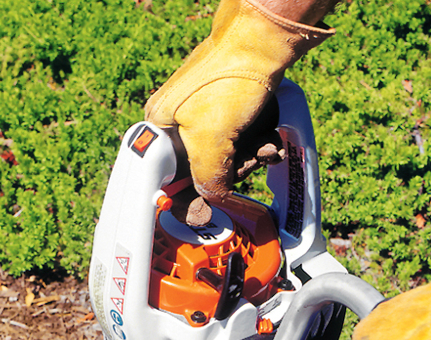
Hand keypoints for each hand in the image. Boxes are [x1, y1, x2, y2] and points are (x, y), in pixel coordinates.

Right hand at [145, 0, 332, 202]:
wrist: (267, 35)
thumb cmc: (232, 76)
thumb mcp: (211, 139)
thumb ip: (206, 180)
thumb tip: (212, 200)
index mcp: (160, 128)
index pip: (165, 179)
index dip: (185, 197)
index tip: (201, 213)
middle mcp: (179, 121)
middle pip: (202, 170)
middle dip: (232, 170)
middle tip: (247, 159)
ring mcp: (205, 113)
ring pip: (227, 156)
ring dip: (251, 157)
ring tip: (264, 145)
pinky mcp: (229, 105)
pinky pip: (242, 139)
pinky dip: (259, 142)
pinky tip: (269, 137)